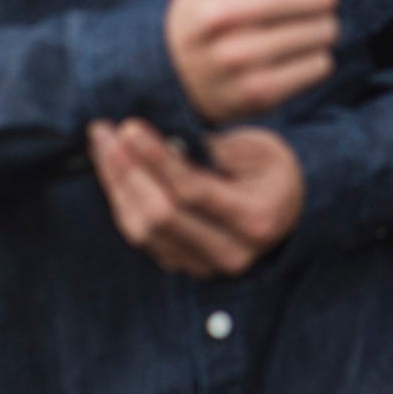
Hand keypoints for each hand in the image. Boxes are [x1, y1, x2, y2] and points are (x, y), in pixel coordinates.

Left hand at [87, 118, 304, 276]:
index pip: (193, 190)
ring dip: (116, 185)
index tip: (130, 127)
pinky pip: (141, 236)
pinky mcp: (183, 266)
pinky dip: (123, 200)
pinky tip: (115, 170)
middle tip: (105, 132)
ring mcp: (204, 266)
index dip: (156, 159)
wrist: (289, 209)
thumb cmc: (272, 170)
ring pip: (143, 230)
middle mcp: (230, 252)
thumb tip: (156, 139)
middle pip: (161, 215)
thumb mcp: (255, 149)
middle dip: (127, 170)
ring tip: (103, 146)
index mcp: (255, 218)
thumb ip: (209, 149)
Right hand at [166, 0, 338, 123]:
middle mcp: (218, 16)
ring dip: (324, 25)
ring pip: (326, 29)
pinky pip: (321, 65)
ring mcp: (235, 58)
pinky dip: (316, 58)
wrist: (172, 71)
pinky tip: (294, 55)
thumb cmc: (213, 1)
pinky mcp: (256, 93)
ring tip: (304, 25)